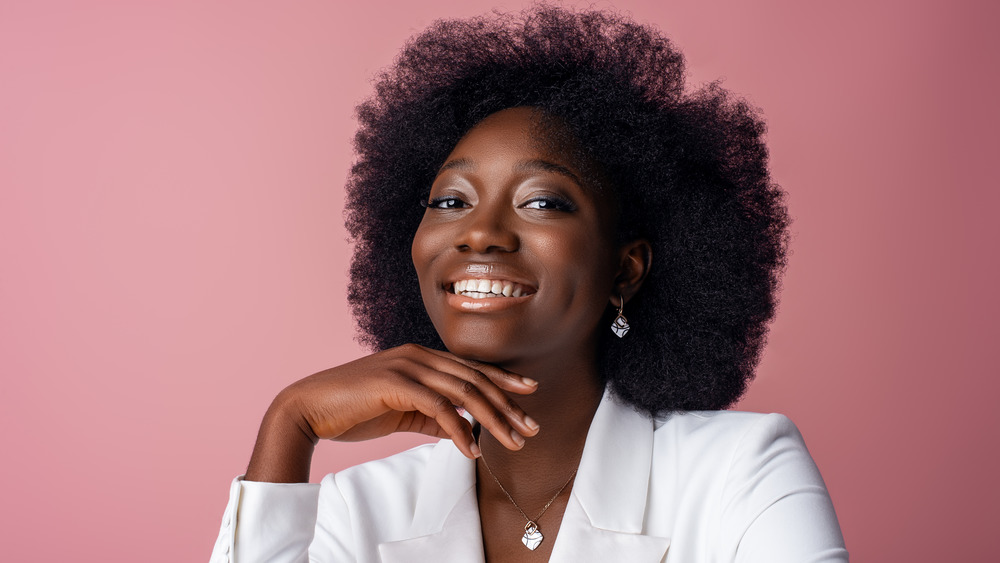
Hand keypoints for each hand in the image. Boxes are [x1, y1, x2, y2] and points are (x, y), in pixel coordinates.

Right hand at [244, 344, 538, 481]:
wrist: (309, 407)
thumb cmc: (353, 409)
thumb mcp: (401, 412)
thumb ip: (432, 417)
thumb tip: (463, 431)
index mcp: (421, 357)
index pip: (471, 369)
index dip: (503, 380)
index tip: (530, 394)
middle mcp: (419, 356)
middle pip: (475, 379)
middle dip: (508, 405)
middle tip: (531, 428)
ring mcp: (408, 366)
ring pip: (464, 392)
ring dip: (493, 419)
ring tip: (512, 442)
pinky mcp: (396, 383)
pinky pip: (439, 407)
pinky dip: (459, 429)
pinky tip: (471, 449)